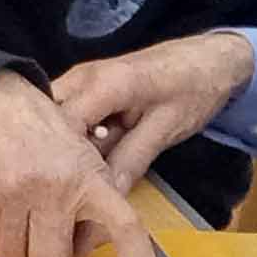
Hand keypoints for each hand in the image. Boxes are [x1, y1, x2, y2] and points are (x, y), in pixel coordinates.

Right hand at [0, 71, 162, 256]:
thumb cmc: (43, 132)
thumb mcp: (85, 158)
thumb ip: (93, 200)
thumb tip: (94, 246)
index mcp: (90, 177)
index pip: (125, 228)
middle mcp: (53, 188)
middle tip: (47, 235)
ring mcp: (12, 194)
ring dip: (17, 249)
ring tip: (21, 219)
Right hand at [51, 33, 256, 196]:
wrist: (210, 58)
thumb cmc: (195, 88)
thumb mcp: (168, 128)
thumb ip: (133, 159)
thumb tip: (106, 197)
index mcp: (104, 84)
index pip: (61, 125)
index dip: (59, 160)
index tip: (66, 190)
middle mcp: (81, 77)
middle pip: (46, 120)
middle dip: (54, 154)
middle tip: (67, 186)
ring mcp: (79, 81)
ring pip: (52, 120)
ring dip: (62, 148)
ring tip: (74, 177)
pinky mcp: (83, 89)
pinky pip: (65, 116)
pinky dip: (71, 139)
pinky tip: (82, 160)